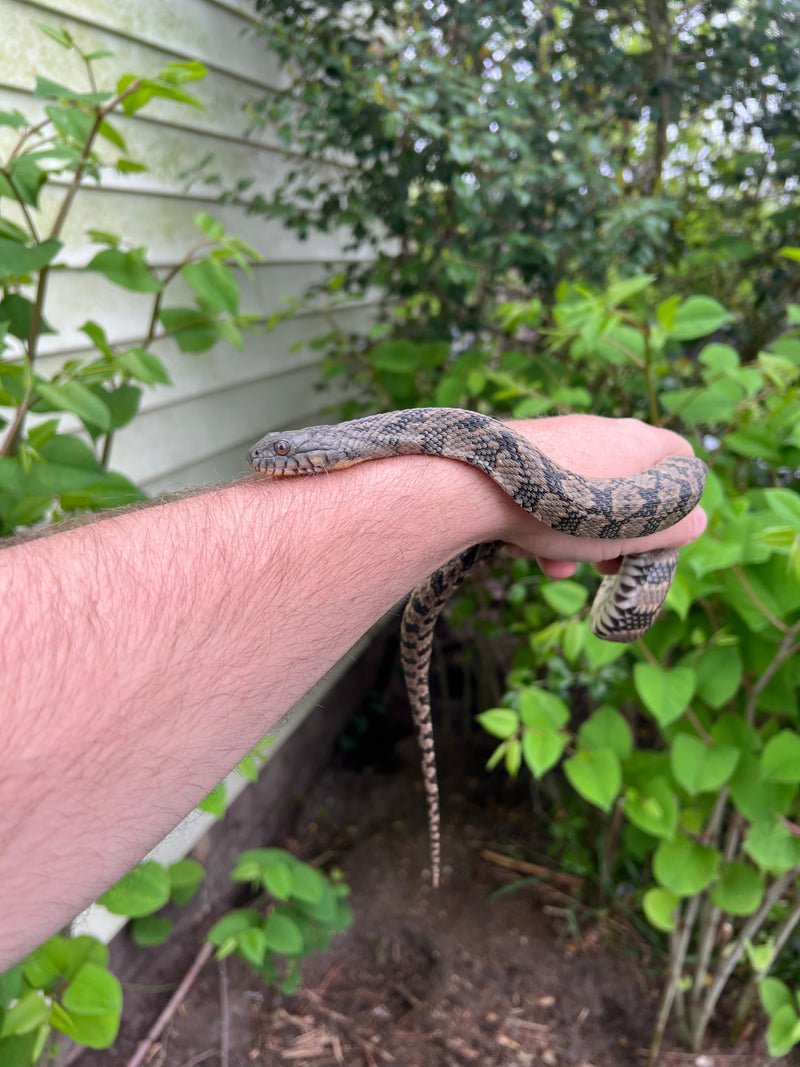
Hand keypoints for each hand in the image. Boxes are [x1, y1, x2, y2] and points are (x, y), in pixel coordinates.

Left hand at [494, 414, 706, 577]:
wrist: (474, 487)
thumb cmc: (563, 509)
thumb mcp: (630, 529)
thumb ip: (672, 528)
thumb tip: (695, 523)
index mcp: (639, 442)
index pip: (680, 460)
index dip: (680, 500)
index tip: (662, 535)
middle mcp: (600, 432)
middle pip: (626, 488)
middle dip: (616, 535)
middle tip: (608, 565)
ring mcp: (557, 441)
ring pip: (579, 500)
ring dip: (572, 541)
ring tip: (556, 566)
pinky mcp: (519, 457)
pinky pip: (542, 496)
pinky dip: (538, 526)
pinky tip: (520, 550)